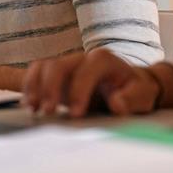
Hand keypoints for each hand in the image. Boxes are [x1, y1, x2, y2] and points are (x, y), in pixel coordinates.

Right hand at [22, 49, 164, 117]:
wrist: (128, 86)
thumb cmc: (135, 91)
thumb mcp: (142, 96)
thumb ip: (131, 99)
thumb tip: (116, 103)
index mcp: (104, 60)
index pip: (87, 70)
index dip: (80, 91)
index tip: (77, 115)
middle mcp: (82, 57)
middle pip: (58, 64)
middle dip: (50, 88)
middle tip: (49, 112)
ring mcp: (67, 64)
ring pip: (43, 66)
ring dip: (35, 87)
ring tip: (34, 109)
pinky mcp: (57, 75)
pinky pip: (37, 72)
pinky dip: (30, 87)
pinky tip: (30, 105)